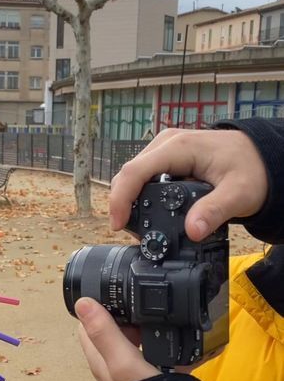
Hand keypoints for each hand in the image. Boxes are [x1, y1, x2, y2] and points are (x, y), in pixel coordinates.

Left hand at [75, 297, 159, 380]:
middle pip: (113, 328)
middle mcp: (113, 362)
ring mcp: (133, 369)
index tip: (114, 292)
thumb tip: (81, 302)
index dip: (98, 305)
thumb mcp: (122, 360)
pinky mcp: (152, 374)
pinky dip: (162, 341)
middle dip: (125, 313)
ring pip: (135, 338)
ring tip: (161, 315)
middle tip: (142, 301)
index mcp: (99, 357)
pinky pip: (155, 351)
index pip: (88, 322)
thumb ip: (104, 332)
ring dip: (144, 325)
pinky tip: (176, 336)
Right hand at [109, 128, 268, 240]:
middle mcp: (166, 145)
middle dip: (124, 205)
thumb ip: (214, 212)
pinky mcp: (166, 161)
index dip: (120, 199)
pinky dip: (141, 198)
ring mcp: (164, 152)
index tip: (118, 225)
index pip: (134, 172)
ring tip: (144, 229)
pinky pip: (144, 179)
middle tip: (135, 235)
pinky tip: (151, 216)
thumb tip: (192, 231)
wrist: (263, 157)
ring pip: (133, 178)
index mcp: (178, 148)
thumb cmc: (252, 169)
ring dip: (131, 203)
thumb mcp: (239, 193)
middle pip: (128, 175)